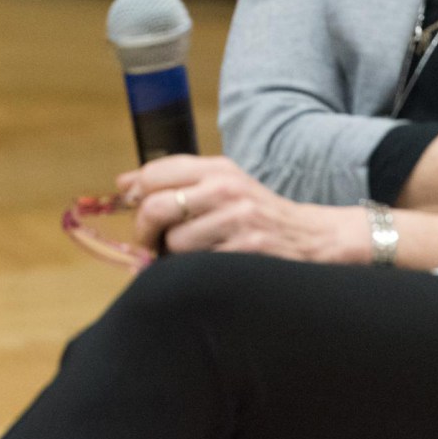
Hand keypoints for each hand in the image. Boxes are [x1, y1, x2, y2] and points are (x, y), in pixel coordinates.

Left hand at [116, 155, 369, 263]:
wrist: (314, 239)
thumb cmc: (260, 215)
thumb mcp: (224, 186)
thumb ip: (177, 182)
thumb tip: (123, 184)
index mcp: (218, 169)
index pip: (156, 172)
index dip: (135, 193)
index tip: (132, 206)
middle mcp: (226, 189)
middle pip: (156, 206)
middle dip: (143, 230)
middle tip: (149, 242)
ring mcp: (236, 221)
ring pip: (173, 242)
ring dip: (172, 255)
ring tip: (191, 254)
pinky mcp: (245, 251)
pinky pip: (196, 265)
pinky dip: (194, 270)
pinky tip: (210, 265)